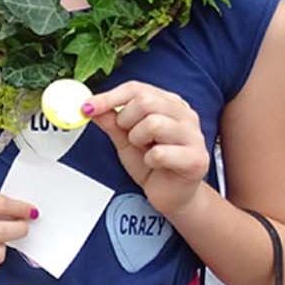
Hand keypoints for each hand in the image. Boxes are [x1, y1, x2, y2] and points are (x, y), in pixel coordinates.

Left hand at [85, 81, 208, 216]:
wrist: (171, 195)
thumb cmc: (152, 164)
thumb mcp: (125, 139)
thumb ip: (110, 121)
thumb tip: (89, 106)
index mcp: (168, 103)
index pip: (136, 89)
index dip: (108, 97)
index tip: (87, 107)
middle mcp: (185, 115)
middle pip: (145, 101)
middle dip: (126, 121)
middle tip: (129, 137)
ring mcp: (194, 135)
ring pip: (153, 124)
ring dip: (138, 140)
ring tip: (145, 151)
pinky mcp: (197, 159)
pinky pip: (160, 153)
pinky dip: (149, 161)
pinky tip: (156, 165)